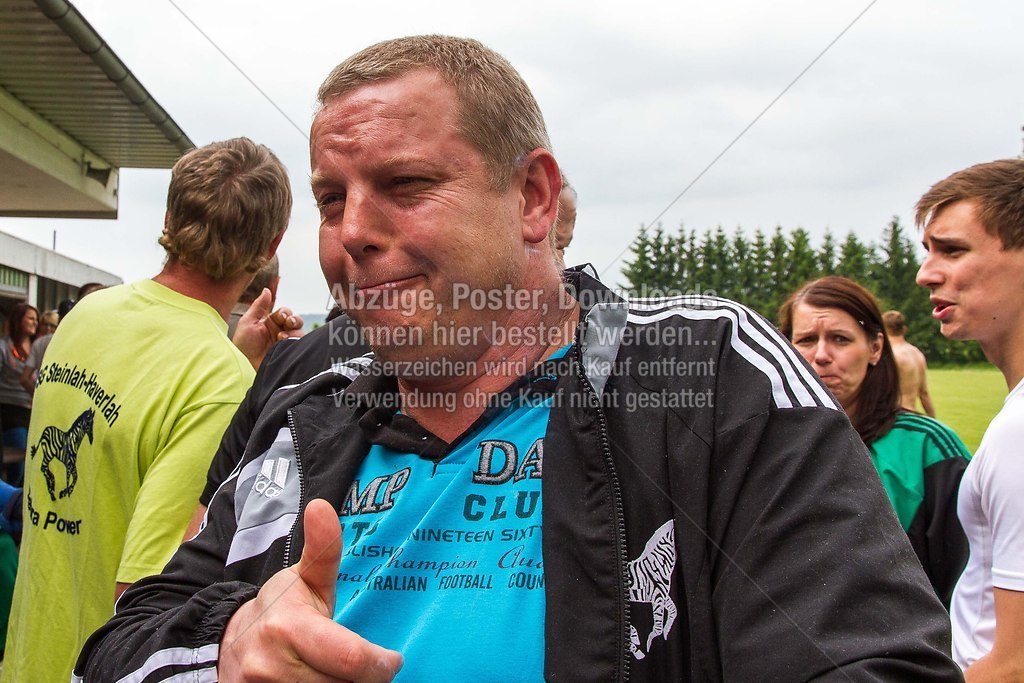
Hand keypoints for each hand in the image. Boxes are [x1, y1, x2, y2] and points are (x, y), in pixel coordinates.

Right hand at [218, 499, 402, 681]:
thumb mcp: (305, 580)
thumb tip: (322, 506)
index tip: (392, 660)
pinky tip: (327, 681)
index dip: (379, 665)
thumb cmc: (281, 610)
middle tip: (369, 667)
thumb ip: (323, 549)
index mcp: (288, 628)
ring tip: (342, 672)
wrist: (228, 645)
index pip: (350, 659)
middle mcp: (273, 666)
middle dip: (363, 678)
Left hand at [232, 288, 303, 368]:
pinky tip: (286, 344)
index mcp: (270, 323)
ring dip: (294, 332)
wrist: (246, 367)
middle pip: (295, 320)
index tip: (281, 317)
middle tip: (288, 323)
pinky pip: (301, 344)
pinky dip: (297, 341)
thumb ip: (258, 305)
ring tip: (282, 338)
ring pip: (300, 331)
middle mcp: (280, 331)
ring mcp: (286, 343)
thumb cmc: (243, 346)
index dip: (285, 313)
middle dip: (294, 319)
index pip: (284, 312)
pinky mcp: (290, 353)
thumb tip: (267, 289)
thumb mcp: (248, 323)